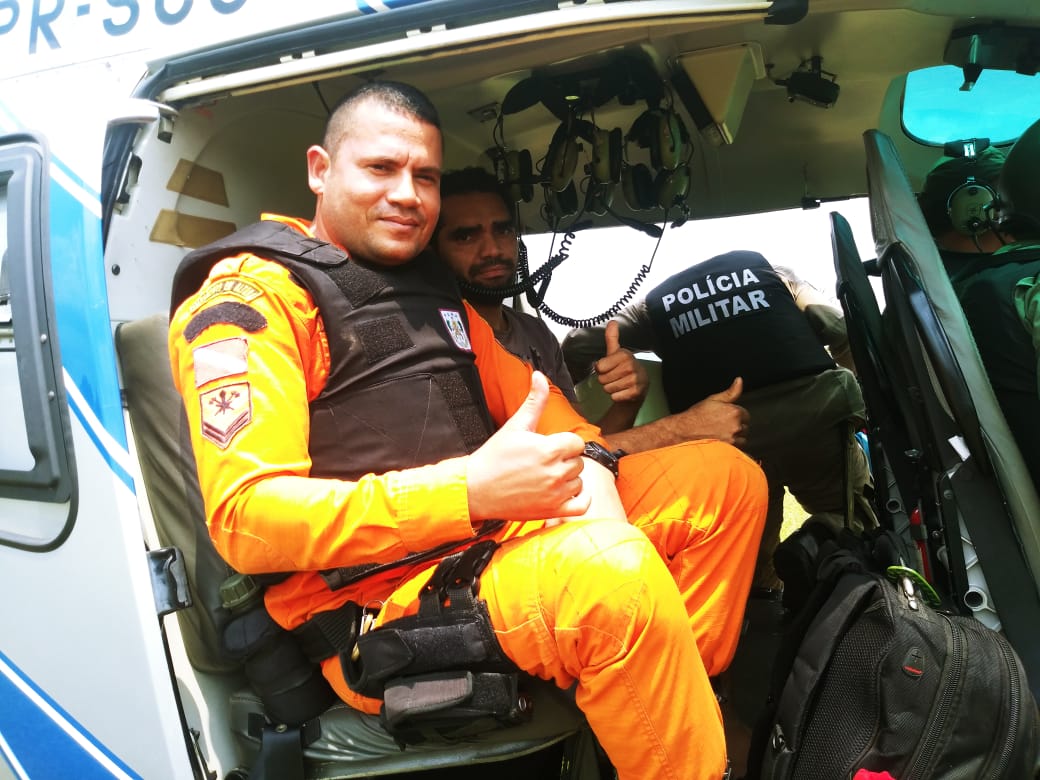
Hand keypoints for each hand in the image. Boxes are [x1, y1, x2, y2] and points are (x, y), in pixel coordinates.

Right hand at [467, 371, 590, 521]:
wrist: (476, 489)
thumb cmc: (494, 457)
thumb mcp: (515, 425)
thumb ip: (534, 401)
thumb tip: (539, 376)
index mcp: (549, 449)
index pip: (576, 443)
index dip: (564, 443)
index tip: (549, 446)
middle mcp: (555, 473)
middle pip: (578, 462)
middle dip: (564, 460)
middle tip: (542, 462)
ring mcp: (555, 494)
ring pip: (579, 482)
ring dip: (568, 479)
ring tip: (546, 477)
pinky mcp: (553, 511)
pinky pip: (582, 505)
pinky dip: (579, 499)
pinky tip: (564, 492)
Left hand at [594, 320, 648, 404]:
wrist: (639, 386)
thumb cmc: (623, 368)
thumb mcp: (616, 352)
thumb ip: (612, 338)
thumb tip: (612, 321)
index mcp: (624, 355)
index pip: (599, 367)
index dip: (601, 369)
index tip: (609, 367)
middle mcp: (630, 366)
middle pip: (602, 379)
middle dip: (605, 380)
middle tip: (615, 377)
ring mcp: (634, 380)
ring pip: (608, 389)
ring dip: (611, 389)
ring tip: (619, 384)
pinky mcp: (636, 393)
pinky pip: (615, 397)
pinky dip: (617, 397)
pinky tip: (624, 391)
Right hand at [679, 377, 749, 447]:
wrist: (685, 431)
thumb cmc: (697, 415)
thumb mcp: (713, 399)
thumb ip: (731, 392)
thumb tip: (739, 380)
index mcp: (734, 412)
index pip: (745, 414)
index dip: (735, 415)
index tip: (724, 416)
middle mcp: (736, 426)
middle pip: (745, 427)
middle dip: (736, 425)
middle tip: (720, 425)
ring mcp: (733, 439)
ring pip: (742, 438)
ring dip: (735, 436)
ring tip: (720, 433)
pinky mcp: (728, 449)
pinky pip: (738, 448)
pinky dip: (732, 445)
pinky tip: (721, 441)